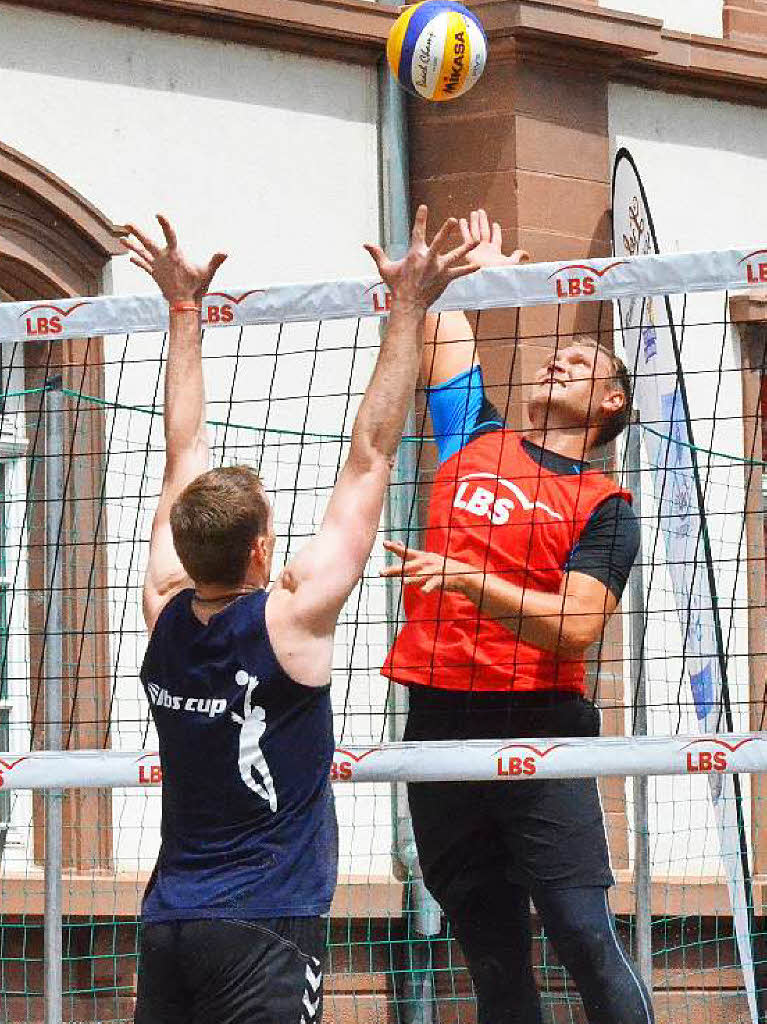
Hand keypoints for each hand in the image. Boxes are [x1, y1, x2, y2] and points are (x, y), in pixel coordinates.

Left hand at [121, 214, 227, 303]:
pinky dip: (138, 261)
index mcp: (175, 255)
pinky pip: (144, 266)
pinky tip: (130, 258)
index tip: (158, 214)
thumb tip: (225, 252)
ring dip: (132, 246)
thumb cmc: (196, 287)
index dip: (164, 224)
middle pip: (148, 243)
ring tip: (122, 239)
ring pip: (142, 253)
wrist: (184, 304)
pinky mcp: (155, 275)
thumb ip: (215, 261)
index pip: (170, 235)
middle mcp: (163, 259)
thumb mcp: (207, 272)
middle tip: (128, 224)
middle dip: (138, 233)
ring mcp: (157, 267)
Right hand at [364, 205, 478, 312]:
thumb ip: (377, 254)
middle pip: (439, 242)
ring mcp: (439, 269)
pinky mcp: (446, 278)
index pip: (417, 232)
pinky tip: (479, 265)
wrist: (408, 305)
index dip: (421, 219)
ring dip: (466, 248)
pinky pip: (459, 273)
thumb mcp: (385, 269)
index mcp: (415, 254)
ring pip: (455, 256)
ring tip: (477, 240)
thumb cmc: (396, 287)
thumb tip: (365, 244)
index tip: (424, 206)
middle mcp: (429, 260)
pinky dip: (469, 269)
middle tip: (454, 220)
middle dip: (446, 231)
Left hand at [380, 539, 472, 594]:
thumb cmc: (439, 567)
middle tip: (381, 572)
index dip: (395, 548)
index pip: (405, 552)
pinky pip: (434, 583)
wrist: (461, 574)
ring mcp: (434, 570)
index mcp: (422, 557)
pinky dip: (429, 587)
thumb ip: (410, 554)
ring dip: (413, 579)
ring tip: (404, 582)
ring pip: (421, 575)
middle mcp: (426, 562)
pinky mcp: (442, 579)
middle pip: (408, 567)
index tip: (384, 543)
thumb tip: (398, 543)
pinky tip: (424, 591)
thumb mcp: (425, 558)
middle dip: (395, 570)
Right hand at [459, 209, 528, 269]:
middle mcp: (485, 250)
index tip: (495, 224)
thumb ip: (517, 257)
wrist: (486, 279)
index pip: (495, 239)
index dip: (496, 231)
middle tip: (480, 212)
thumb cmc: (499, 273)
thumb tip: (527, 255)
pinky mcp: (468, 251)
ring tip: (473, 212)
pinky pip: (466, 237)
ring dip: (474, 222)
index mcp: (495, 252)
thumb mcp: (511, 264)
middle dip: (483, 222)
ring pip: (475, 232)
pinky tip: (462, 220)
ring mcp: (476, 250)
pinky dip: (464, 228)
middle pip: (484, 232)